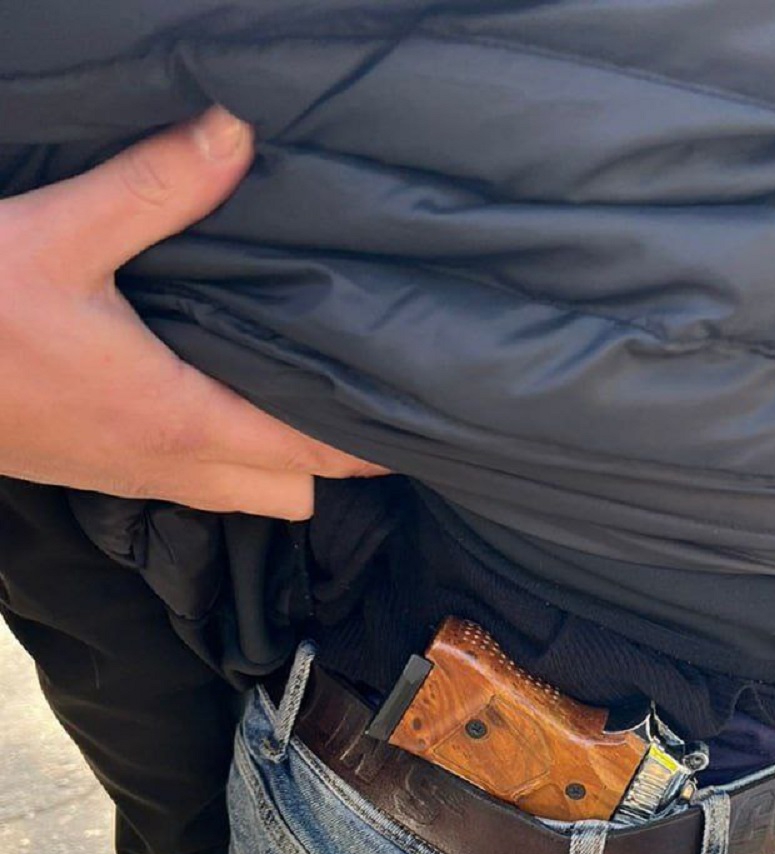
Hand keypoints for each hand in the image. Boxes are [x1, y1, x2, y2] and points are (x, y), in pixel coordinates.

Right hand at [0, 106, 386, 519]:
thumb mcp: (61, 235)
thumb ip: (155, 188)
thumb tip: (237, 135)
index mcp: (182, 419)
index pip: (310, 454)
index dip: (366, 443)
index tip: (413, 421)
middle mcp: (171, 465)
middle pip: (292, 493)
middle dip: (333, 460)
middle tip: (359, 398)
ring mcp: (134, 477)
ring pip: (245, 498)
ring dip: (280, 464)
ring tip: (304, 400)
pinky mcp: (102, 472)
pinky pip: (196, 488)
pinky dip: (230, 463)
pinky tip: (223, 404)